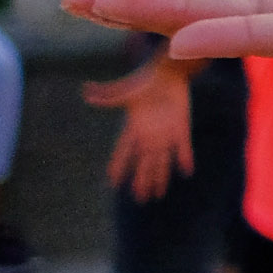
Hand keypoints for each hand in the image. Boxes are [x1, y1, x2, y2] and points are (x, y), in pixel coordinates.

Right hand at [92, 62, 191, 195]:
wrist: (169, 73)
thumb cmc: (146, 81)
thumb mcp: (125, 91)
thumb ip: (107, 96)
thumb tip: (86, 92)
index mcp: (134, 128)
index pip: (124, 151)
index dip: (119, 166)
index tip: (113, 182)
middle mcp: (149, 135)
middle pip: (144, 162)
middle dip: (142, 180)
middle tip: (140, 199)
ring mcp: (165, 133)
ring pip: (162, 160)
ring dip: (160, 176)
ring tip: (157, 194)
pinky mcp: (181, 127)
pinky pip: (184, 146)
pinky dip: (185, 157)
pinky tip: (187, 171)